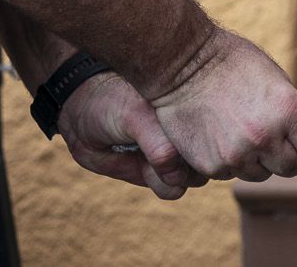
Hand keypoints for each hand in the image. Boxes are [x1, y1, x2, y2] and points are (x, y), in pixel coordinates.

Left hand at [58, 71, 208, 200]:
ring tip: (146, 154)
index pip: (214, 134)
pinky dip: (158, 183)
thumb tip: (179, 177)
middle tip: (158, 146)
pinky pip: (173, 191)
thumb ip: (160, 146)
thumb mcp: (136, 117)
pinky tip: (140, 164)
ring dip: (170, 175)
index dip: (200, 142)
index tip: (176, 133)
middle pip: (208, 159)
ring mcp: (176, 155)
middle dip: (186, 161)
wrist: (82, 115)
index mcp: (190, 109)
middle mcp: (188, 132)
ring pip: (193, 180)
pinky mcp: (159, 174)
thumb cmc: (111, 105)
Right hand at [149, 30, 296, 181]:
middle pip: (293, 167)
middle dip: (286, 152)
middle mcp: (265, 137)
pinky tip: (219, 135)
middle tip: (269, 131)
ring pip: (262, 175)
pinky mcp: (211, 166)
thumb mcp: (276, 78)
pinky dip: (229, 162)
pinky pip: (232, 175)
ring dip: (257, 160)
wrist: (182, 64)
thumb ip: (294, 112)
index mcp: (288, 109)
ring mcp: (236, 155)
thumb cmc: (232, 63)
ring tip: (240, 129)